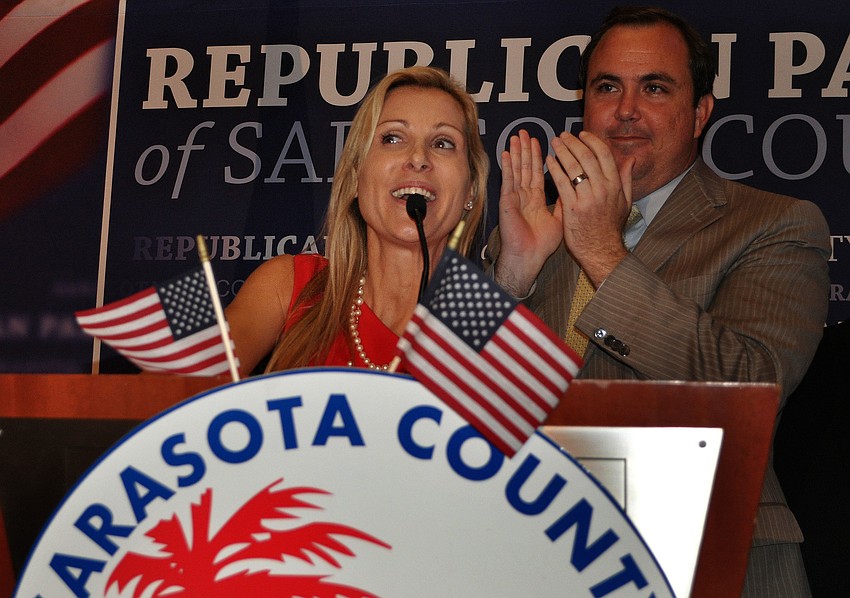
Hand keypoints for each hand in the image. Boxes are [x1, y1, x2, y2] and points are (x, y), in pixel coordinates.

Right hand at [495, 129, 563, 295]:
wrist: (529, 257)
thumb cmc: (541, 244)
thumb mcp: (560, 219)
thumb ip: (564, 202)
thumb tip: (575, 188)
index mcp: (535, 199)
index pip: (538, 173)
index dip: (540, 157)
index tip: (544, 141)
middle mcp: (524, 195)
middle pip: (526, 167)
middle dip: (527, 149)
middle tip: (526, 132)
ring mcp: (514, 197)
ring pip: (517, 170)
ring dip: (517, 153)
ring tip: (516, 136)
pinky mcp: (507, 202)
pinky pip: (508, 181)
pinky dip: (508, 167)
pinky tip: (507, 153)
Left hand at [547, 130, 634, 285]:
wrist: (601, 250)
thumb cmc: (611, 227)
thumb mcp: (625, 202)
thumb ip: (626, 179)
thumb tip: (631, 159)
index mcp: (615, 185)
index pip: (604, 154)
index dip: (591, 141)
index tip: (581, 134)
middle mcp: (602, 189)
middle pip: (586, 157)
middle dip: (573, 142)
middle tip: (563, 135)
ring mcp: (587, 198)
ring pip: (573, 167)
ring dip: (562, 151)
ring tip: (554, 143)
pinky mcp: (572, 208)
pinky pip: (561, 182)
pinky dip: (554, 168)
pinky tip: (549, 161)